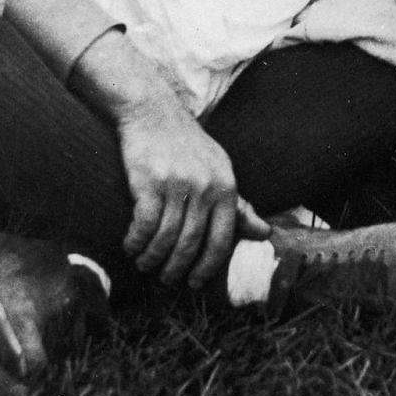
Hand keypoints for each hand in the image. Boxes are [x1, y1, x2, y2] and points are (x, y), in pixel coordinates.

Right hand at [117, 89, 270, 287]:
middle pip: (192, 243)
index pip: (223, 238)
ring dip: (152, 258)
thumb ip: (238, 205)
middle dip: (177, 269)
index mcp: (226, 186)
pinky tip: (131, 246)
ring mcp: (177, 184)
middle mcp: (205, 187)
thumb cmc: (187, 145)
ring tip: (145, 264)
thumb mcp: (220, 170)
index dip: (209, 266)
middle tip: (167, 280)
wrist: (153, 112)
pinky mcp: (149, 181)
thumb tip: (264, 233)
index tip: (196, 283)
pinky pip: (144, 224)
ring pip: (166, 238)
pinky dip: (136, 241)